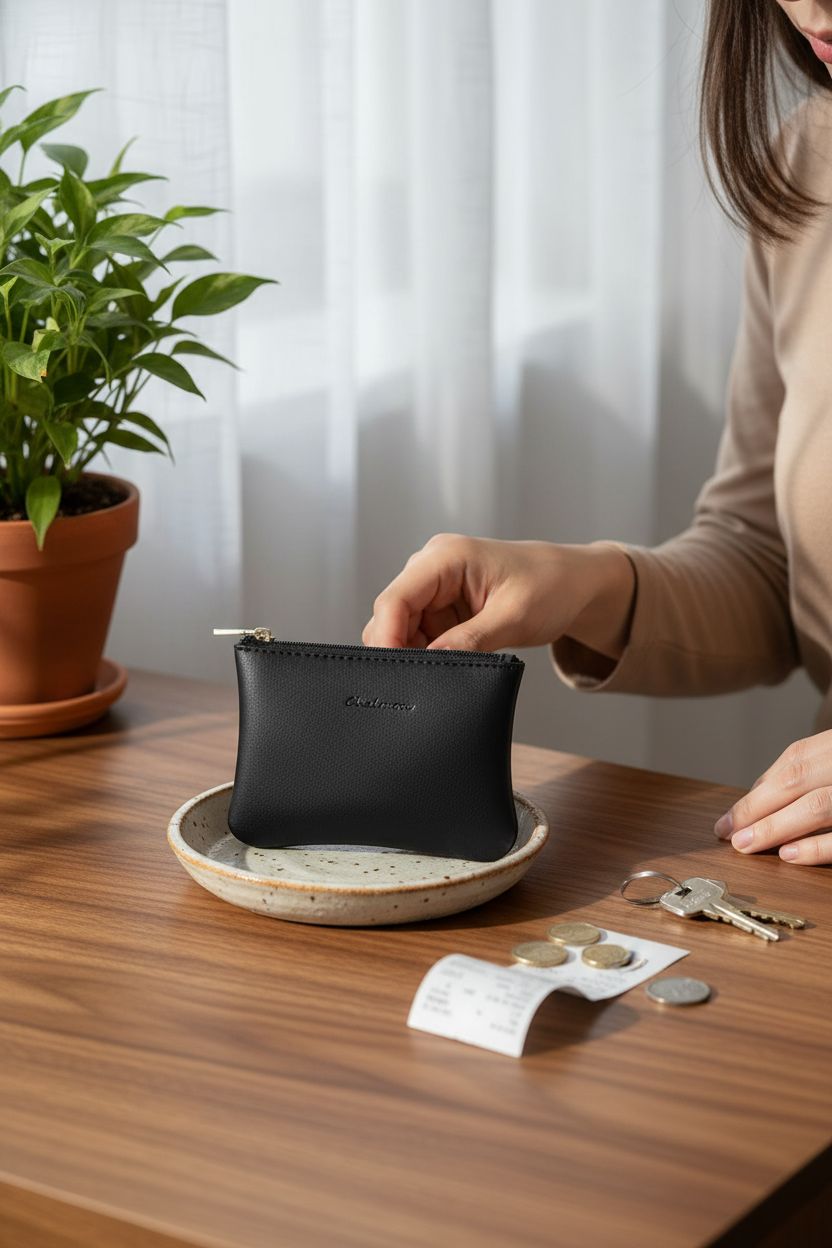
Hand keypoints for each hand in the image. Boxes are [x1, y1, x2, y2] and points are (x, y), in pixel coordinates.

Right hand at [362, 532, 634, 655]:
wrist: (575, 583)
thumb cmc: (551, 586)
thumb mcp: (513, 618)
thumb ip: (468, 641)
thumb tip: (432, 663)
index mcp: (445, 557)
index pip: (394, 600)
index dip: (387, 639)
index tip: (396, 675)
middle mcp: (432, 567)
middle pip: (391, 616)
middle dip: (400, 649)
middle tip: (423, 683)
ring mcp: (435, 586)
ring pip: (402, 628)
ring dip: (416, 653)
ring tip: (446, 672)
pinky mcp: (443, 605)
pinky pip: (420, 634)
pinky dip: (429, 652)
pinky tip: (448, 665)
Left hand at [715, 731, 831, 864]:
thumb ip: (804, 774)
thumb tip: (756, 798)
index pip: (792, 762)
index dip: (756, 792)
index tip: (728, 818)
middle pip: (796, 781)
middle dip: (756, 809)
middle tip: (729, 833)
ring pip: (816, 805)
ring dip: (775, 827)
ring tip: (746, 844)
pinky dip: (815, 847)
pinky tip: (788, 854)